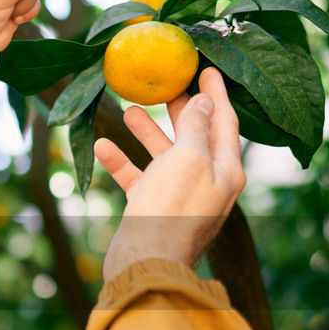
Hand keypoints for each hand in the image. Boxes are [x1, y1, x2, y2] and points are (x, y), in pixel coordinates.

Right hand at [95, 67, 245, 281]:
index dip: (216, 94)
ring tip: (130, 107)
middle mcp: (206, 181)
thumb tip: (204, 102)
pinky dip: (123, 161)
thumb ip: (196, 126)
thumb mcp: (188, 157)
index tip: (208, 68)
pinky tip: (103, 145)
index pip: (225, 123)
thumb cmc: (172, 208)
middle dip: (181, 108)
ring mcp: (178, 195)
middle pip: (194, 136)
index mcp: (225, 170)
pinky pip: (139, 177)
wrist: (146, 261)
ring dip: (147, 131)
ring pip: (164, 154)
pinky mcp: (152, 207)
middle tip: (169, 83)